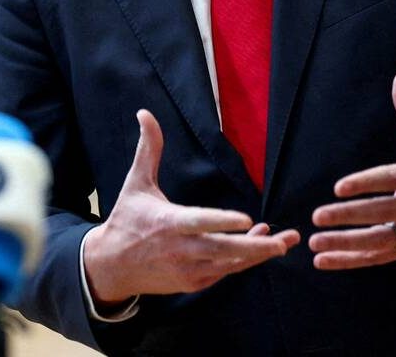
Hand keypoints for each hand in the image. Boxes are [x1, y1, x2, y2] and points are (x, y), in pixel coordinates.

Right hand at [84, 109, 299, 303]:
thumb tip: (145, 113)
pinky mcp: (193, 283)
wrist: (111, 266)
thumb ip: (149, 149)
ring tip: (283, 243)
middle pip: (223, 250)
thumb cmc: (127, 219)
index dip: (222, 222)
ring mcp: (188, 270)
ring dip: (257, 254)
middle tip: (283, 240)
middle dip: (256, 247)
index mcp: (167, 223)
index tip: (247, 219)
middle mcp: (180, 250)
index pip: (199, 222)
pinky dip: (242, 261)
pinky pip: (224, 273)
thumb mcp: (136, 183)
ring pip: (229, 264)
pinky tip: (260, 246)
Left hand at [309, 73, 395, 269]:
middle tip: (318, 215)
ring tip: (315, 242)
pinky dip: (351, 261)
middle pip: (381, 214)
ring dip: (345, 245)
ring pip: (379, 242)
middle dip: (349, 217)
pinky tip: (323, 261)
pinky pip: (379, 257)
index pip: (391, 180)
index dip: (366, 183)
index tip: (338, 186)